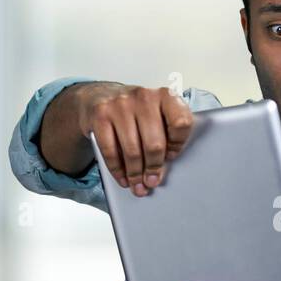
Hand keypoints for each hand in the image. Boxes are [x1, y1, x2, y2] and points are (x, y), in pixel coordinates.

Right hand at [74, 82, 193, 195]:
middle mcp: (144, 97)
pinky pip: (110, 151)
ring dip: (135, 174)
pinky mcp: (101, 115)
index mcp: (165, 96)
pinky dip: (117, 169)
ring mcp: (120, 105)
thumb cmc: (135, 109)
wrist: (100, 95)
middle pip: (155, 143)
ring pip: (132, 150)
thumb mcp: (156, 112)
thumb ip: (166, 131)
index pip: (181, 123)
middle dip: (153, 168)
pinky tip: (122, 177)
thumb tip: (166, 166)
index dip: (178, 145)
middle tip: (152, 181)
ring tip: (137, 184)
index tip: (171, 156)